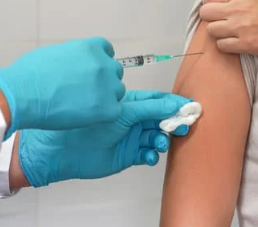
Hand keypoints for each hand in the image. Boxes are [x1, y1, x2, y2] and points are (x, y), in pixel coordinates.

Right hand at [0, 37, 124, 138]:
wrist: (22, 95)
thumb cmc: (29, 75)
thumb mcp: (55, 53)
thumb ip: (73, 57)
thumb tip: (75, 64)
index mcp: (90, 47)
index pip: (107, 51)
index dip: (100, 62)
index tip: (91, 72)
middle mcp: (103, 64)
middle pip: (114, 72)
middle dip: (103, 81)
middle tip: (85, 92)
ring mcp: (107, 86)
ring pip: (117, 92)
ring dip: (105, 98)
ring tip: (82, 106)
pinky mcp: (108, 108)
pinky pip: (114, 111)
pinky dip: (102, 116)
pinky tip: (85, 117)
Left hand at [17, 91, 190, 186]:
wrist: (67, 150)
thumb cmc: (91, 125)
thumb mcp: (125, 111)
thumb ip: (150, 109)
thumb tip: (174, 105)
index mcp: (131, 104)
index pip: (158, 101)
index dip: (174, 103)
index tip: (190, 106)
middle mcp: (133, 120)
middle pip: (161, 120)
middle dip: (172, 123)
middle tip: (182, 126)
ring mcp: (132, 137)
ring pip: (156, 138)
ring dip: (162, 140)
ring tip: (159, 142)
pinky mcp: (130, 155)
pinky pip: (148, 154)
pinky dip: (152, 156)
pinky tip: (149, 156)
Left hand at [200, 0, 257, 55]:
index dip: (212, 3)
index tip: (218, 7)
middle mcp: (238, 8)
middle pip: (206, 13)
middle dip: (211, 17)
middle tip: (221, 20)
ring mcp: (240, 27)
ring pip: (211, 30)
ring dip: (218, 32)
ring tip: (229, 32)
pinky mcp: (245, 45)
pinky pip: (221, 46)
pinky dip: (226, 45)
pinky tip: (235, 42)